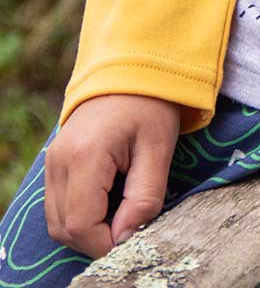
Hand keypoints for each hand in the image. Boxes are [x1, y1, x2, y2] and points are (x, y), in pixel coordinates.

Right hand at [44, 94, 183, 257]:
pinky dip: (79, 214)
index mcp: (85, 156)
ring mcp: (52, 161)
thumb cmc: (151, 104)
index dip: (107, 241)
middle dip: (97, 239)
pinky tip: (107, 200)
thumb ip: (145, 196)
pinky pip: (58, 205)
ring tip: (121, 210)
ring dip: (87, 229)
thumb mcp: (159, 148)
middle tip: (130, 223)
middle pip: (65, 228)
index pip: (81, 225)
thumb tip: (126, 237)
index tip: (134, 232)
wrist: (131, 65)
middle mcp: (59, 161)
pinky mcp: (54, 161)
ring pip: (57, 221)